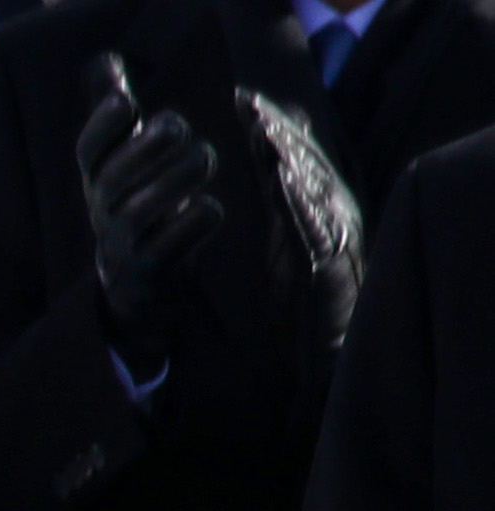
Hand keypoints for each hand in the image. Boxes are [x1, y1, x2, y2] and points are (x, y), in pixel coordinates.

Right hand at [75, 53, 223, 369]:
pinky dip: (194, 223)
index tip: (127, 101)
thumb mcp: (123, 164)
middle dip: (149, 148)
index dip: (103, 127)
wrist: (139, 290)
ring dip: (176, 179)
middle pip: (113, 179)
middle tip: (181, 127)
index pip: (88, 153)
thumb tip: (106, 63)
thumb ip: (116, 117)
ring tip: (204, 158)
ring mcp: (122, 246)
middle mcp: (104, 214)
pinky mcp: (148, 274)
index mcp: (98, 183)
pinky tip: (211, 207)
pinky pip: (170, 247)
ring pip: (142, 211)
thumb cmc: (139, 210)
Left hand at [232, 89, 362, 360]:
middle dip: (274, 128)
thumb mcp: (285, 245)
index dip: (267, 128)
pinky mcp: (328, 259)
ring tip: (261, 125)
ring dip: (285, 153)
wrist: (330, 349)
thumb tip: (264, 174)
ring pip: (308, 184)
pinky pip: (311, 222)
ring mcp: (332, 234)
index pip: (288, 160)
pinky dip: (296, 197)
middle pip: (300, 162)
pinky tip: (280, 174)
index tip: (243, 98)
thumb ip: (278, 209)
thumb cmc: (304, 302)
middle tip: (248, 98)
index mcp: (314, 209)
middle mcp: (327, 213)